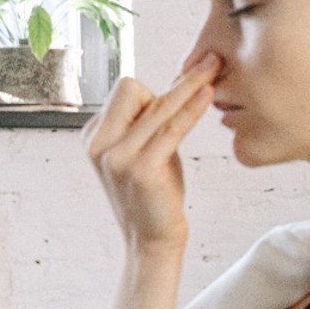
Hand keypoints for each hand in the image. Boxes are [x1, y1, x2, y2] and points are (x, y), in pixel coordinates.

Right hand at [83, 52, 220, 254]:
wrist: (153, 242)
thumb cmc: (156, 196)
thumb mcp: (147, 153)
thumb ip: (150, 124)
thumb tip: (179, 84)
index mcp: (94, 137)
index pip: (123, 92)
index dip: (153, 95)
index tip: (178, 103)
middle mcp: (99, 144)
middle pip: (132, 89)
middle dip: (169, 87)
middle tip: (209, 68)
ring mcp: (117, 157)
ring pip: (158, 106)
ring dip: (189, 86)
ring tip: (215, 66)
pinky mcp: (141, 168)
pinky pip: (171, 128)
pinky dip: (191, 109)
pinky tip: (208, 93)